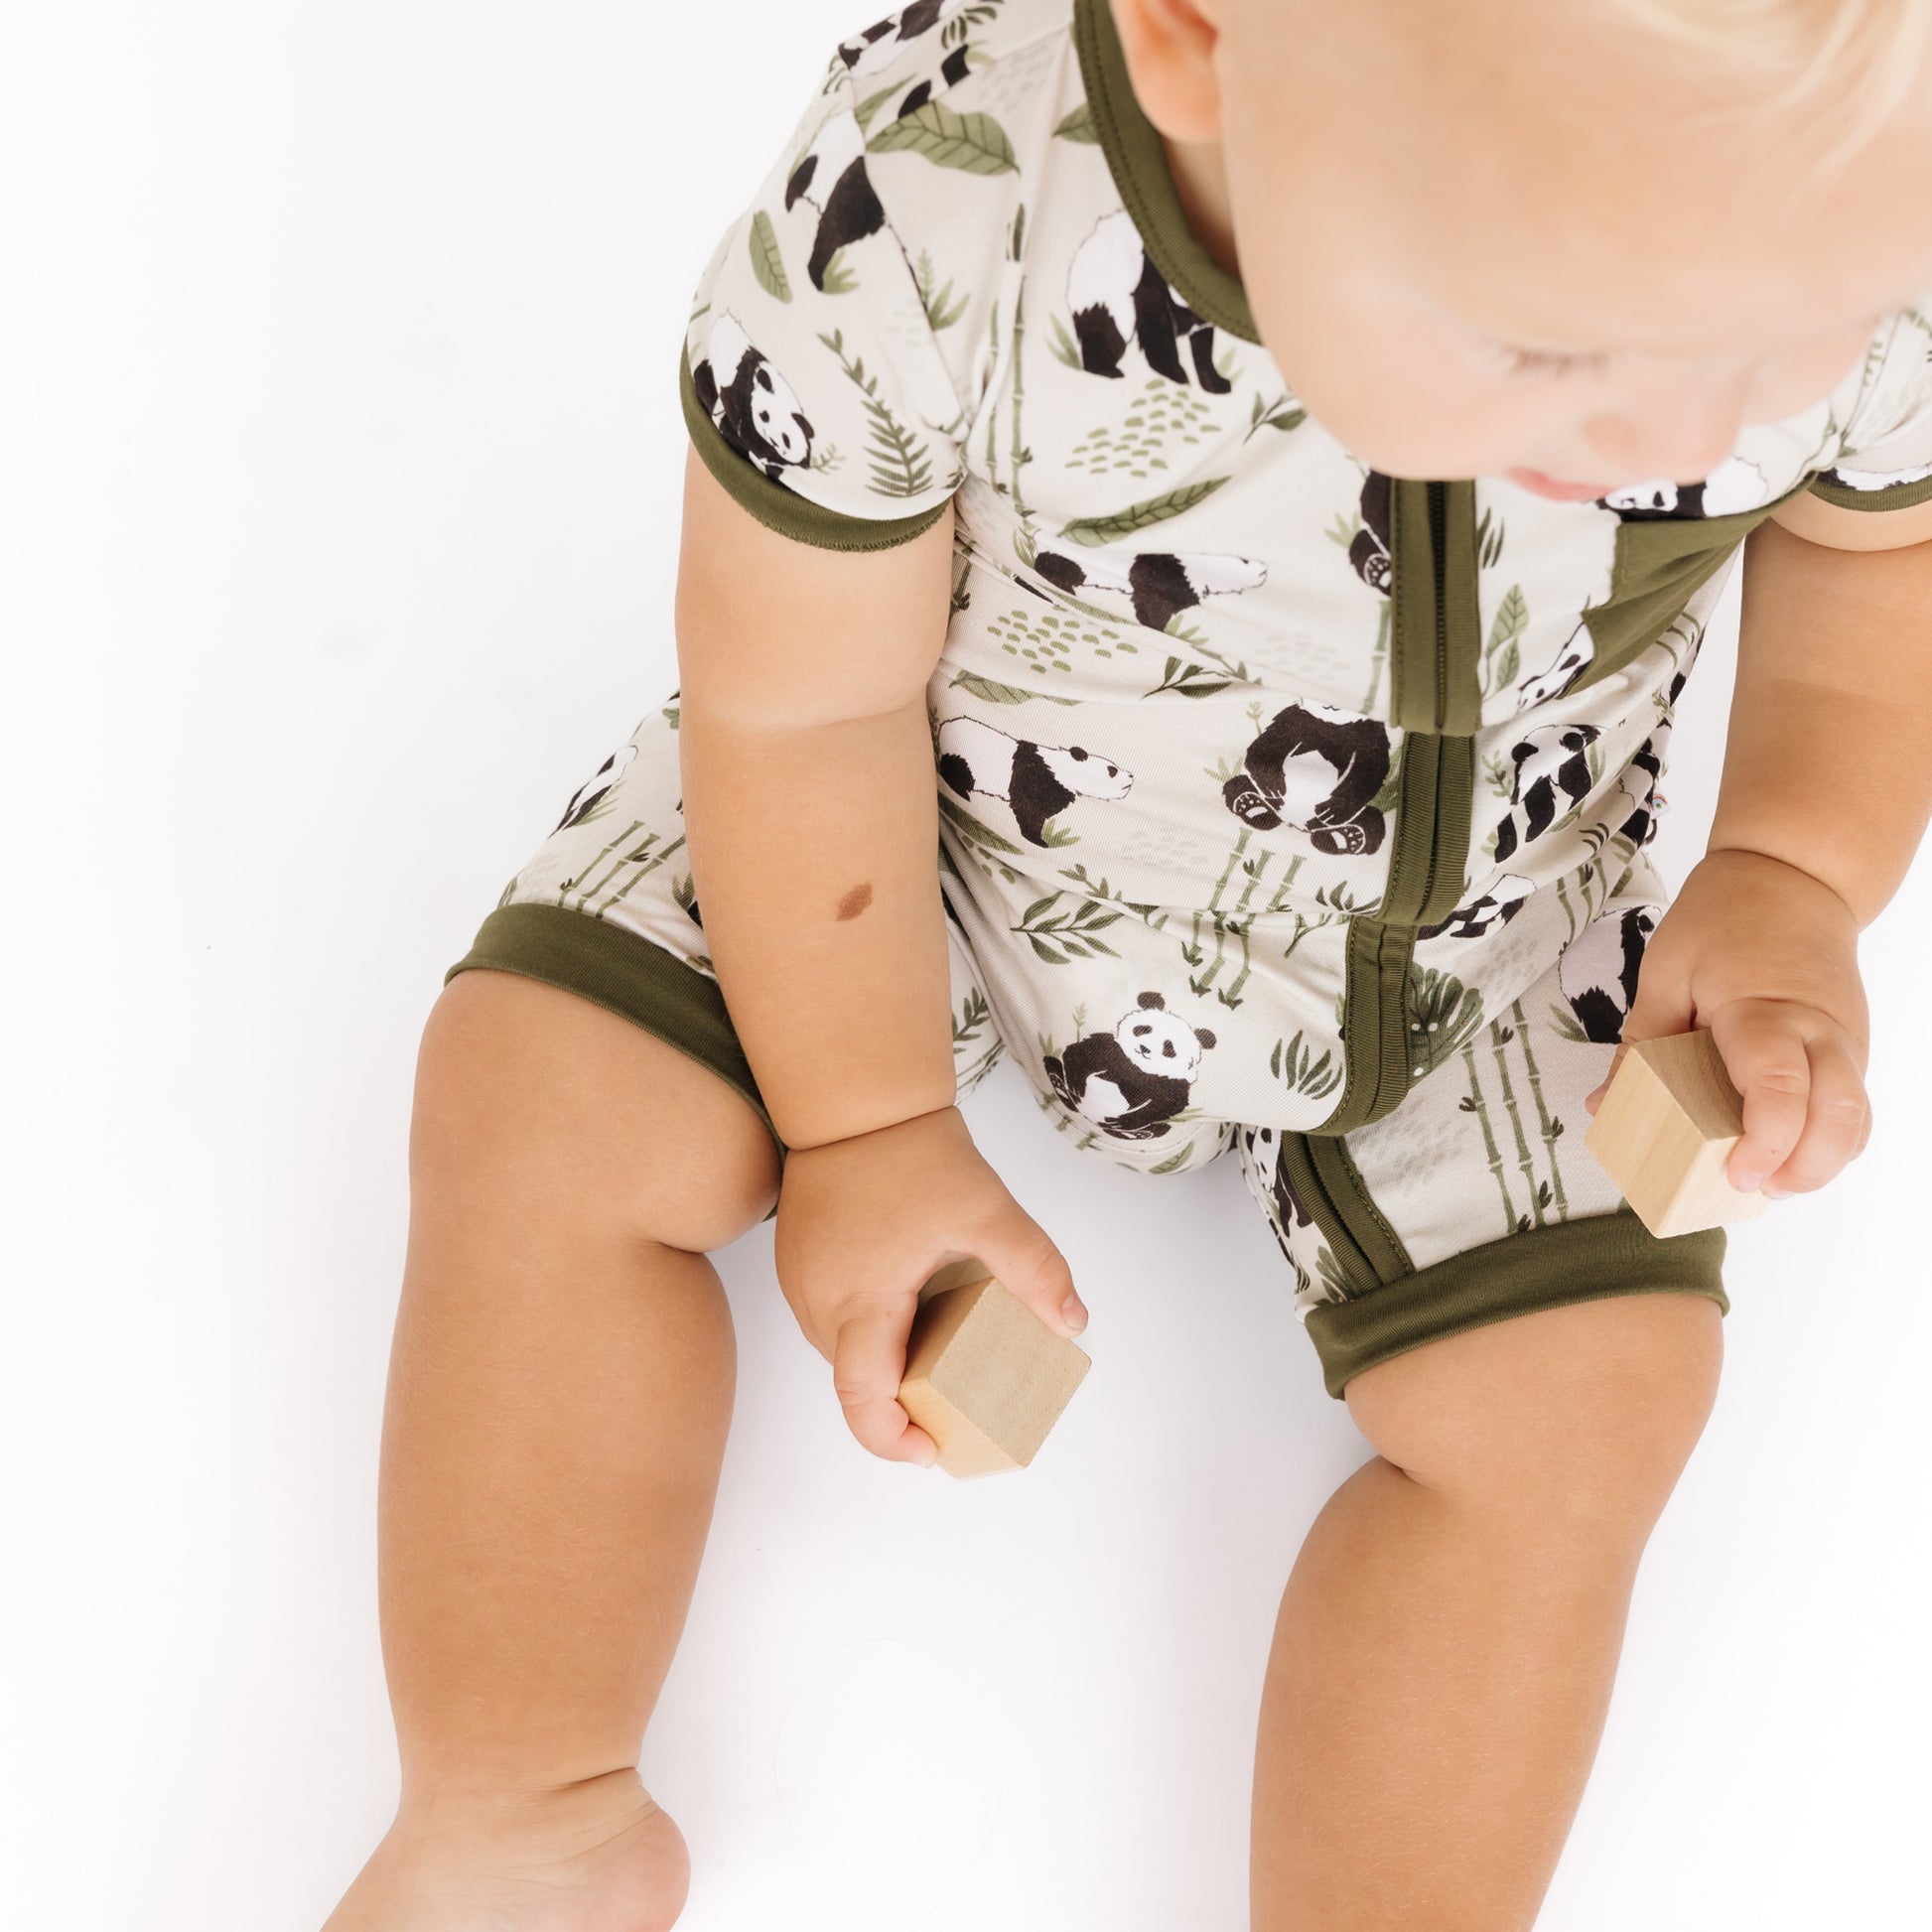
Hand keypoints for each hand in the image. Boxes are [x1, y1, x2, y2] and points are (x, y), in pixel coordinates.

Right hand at [773, 1103, 1086, 1466]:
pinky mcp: (796, 1264)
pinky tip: (906, 1312)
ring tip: (937, 1355)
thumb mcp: (986, 1209)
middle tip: (954, 1404)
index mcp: (861, 1302)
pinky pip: (831, 1320)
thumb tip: (1072, 1322)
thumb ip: (1033, 1267)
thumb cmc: (913, 1153)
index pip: (862, 1401)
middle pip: (854, 1382)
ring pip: (841, 1353)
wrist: (855, 1100)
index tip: (932, 1450)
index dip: (894, 1440)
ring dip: (883, 1367)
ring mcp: (801, 1284)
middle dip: (901, 1405)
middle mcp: (818, 1304)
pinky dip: (866, 1332)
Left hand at [1582, 847, 1873, 1198]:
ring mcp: (1845, 1041)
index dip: (1765, 1140)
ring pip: (1856, 1118)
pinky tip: (1785, 1155)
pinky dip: (1827, 1140)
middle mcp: (1818, 1031)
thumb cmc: (1724, 920)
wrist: (1793, 878)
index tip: (1736, 1172)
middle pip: (1840, 1116)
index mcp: (1763, 1011)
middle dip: (1803, 1168)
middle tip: (1752, 1188)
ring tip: (1767, 1182)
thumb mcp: (1665, 971)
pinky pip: (1852, 1106)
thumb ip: (1640, 1044)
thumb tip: (1602, 1107)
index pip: (1781, 1087)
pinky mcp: (1853, 1047)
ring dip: (1821, 1162)